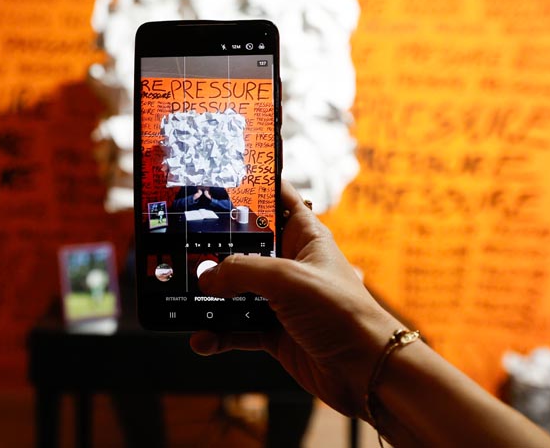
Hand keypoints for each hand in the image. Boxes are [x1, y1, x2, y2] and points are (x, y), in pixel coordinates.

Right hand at [190, 181, 400, 417]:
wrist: (365, 372)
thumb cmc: (342, 313)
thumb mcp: (288, 278)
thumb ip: (242, 270)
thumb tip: (206, 277)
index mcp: (304, 236)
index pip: (277, 197)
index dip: (253, 185)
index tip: (219, 177)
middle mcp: (290, 264)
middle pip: (245, 246)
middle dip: (215, 248)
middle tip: (184, 246)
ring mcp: (280, 299)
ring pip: (235, 290)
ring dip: (210, 297)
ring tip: (186, 298)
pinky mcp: (273, 331)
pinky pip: (236, 328)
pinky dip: (218, 334)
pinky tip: (202, 339)